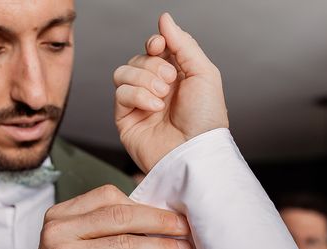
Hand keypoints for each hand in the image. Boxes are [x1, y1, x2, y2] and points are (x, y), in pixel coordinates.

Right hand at [0, 185, 192, 248]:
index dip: (143, 205)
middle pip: (120, 216)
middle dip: (158, 222)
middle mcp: (58, 231)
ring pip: (126, 244)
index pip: (108, 197)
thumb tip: (155, 215)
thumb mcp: (77, 246)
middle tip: (184, 228)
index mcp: (59, 216)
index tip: (168, 214)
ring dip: (161, 246)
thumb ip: (104, 228)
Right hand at [114, 13, 228, 172]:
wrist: (195, 152)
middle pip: (137, 58)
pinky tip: (154, 107)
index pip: (154, 48)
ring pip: (123, 72)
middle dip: (153, 65)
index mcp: (176, 76)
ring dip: (143, 78)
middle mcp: (156, 88)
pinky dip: (137, 95)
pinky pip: (120, 93)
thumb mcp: (204, 73)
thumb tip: (164, 19)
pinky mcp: (126, 119)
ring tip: (162, 95)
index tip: (160, 46)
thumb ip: (183, 43)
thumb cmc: (206, 120)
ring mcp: (139, 104)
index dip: (154, 43)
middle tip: (170, 81)